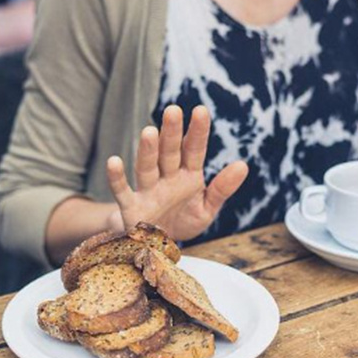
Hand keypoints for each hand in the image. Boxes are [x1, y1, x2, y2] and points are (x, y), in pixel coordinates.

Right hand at [105, 105, 248, 240]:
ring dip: (148, 151)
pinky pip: (122, 191)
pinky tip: (114, 162)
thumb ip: (222, 188)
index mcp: (188, 176)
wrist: (158, 247)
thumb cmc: (183, 221)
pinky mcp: (131, 207)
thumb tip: (243, 165)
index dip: (197, 131)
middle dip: (171, 133)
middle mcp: (167, 178)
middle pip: (169, 152)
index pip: (194, 150)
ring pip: (147, 167)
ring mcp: (148, 191)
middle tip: (173, 110)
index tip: (201, 110)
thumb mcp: (207, 208)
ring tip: (149, 131)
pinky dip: (117, 178)